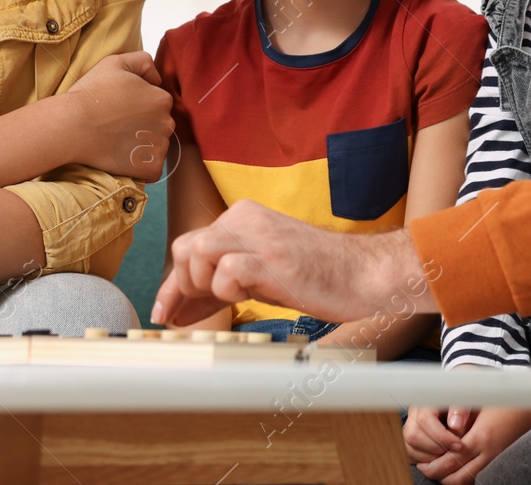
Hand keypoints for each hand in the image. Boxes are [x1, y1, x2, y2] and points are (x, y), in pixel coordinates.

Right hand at [66, 51, 173, 179]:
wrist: (71, 126)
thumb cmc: (91, 93)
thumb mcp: (116, 62)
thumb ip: (143, 61)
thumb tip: (157, 77)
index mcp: (162, 99)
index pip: (158, 102)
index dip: (138, 104)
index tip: (119, 108)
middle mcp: (167, 123)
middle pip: (159, 124)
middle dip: (144, 124)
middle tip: (116, 124)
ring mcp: (159, 147)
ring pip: (155, 145)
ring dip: (141, 144)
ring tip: (116, 140)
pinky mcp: (150, 168)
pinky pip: (151, 167)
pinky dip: (139, 164)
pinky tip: (121, 155)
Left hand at [151, 199, 434, 326]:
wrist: (365, 273)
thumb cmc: (318, 275)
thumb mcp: (262, 271)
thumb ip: (225, 278)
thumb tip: (183, 303)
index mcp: (243, 216)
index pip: (189, 244)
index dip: (171, 283)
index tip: (165, 311)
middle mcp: (246, 219)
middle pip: (184, 247)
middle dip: (181, 287)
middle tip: (194, 314)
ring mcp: (260, 237)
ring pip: (197, 252)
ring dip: (203, 286)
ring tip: (229, 300)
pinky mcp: (273, 259)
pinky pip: (227, 270)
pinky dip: (225, 291)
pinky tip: (246, 298)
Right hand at [404, 405, 472, 465]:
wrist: (460, 411)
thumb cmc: (462, 408)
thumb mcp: (465, 403)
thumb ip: (461, 411)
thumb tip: (455, 425)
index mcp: (426, 402)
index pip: (425, 420)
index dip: (442, 437)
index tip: (458, 445)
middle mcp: (414, 414)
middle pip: (413, 436)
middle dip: (436, 449)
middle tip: (453, 451)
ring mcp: (409, 427)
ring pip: (409, 447)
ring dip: (431, 458)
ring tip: (448, 454)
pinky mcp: (409, 440)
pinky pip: (410, 455)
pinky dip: (425, 461)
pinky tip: (440, 457)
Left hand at [414, 405, 530, 483]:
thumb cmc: (503, 398)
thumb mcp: (479, 399)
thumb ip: (462, 413)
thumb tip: (448, 426)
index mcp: (481, 436)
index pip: (452, 459)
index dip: (434, 464)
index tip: (422, 461)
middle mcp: (488, 451)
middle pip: (457, 476)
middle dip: (438, 475)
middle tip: (425, 468)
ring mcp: (495, 457)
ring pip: (468, 479)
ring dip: (450, 478)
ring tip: (436, 469)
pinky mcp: (498, 458)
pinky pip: (478, 475)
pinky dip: (463, 476)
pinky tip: (453, 467)